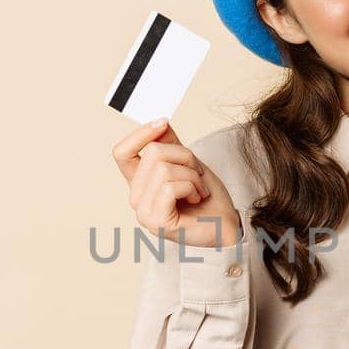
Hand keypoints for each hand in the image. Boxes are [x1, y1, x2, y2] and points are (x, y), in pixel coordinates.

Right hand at [111, 118, 240, 248]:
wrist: (226, 225)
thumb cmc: (209, 199)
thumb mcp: (189, 164)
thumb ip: (171, 145)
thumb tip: (160, 123)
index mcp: (140, 183)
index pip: (122, 152)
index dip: (140, 134)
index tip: (163, 123)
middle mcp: (136, 198)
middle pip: (152, 153)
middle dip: (185, 157)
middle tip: (198, 174)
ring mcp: (143, 212)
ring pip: (163, 169)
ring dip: (192, 175)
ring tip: (199, 190)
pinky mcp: (155, 222)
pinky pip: (170, 188)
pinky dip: (191, 188)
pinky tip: (196, 198)